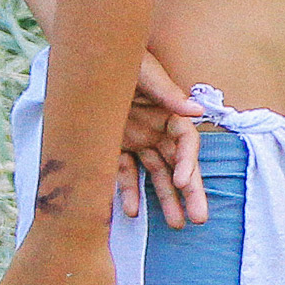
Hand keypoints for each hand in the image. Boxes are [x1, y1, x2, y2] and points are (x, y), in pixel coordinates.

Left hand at [119, 58, 204, 230]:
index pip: (186, 142)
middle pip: (178, 165)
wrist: (84, 60)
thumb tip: (196, 112)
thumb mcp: (143, 71)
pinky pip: (122, 174)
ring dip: (165, 200)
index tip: (181, 181)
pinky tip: (132, 212)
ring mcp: (136, 141)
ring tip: (175, 225)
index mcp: (169, 112)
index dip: (188, 163)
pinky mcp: (113, 148)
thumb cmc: (118, 60)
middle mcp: (157, 130)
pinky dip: (127, 192)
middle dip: (190, 192)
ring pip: (155, 175)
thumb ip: (167, 92)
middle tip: (200, 218)